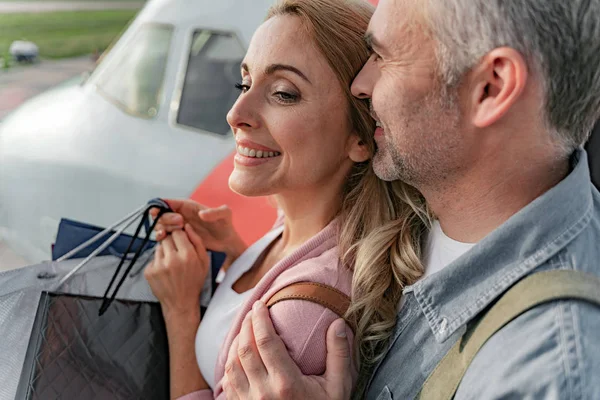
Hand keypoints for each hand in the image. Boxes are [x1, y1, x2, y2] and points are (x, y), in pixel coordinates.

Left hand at [144, 224, 208, 317]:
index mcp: (187, 255)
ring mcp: (158, 266)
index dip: (180, 236)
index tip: (181, 242)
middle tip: (177, 254)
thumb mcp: (204, 261)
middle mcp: (171, 259)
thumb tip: (188, 226)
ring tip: (172, 264)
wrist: (181, 303)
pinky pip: (152, 258)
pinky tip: (165, 271)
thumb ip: (197, 241)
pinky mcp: (149, 272)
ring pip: (158, 247)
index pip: (178, 232)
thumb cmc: (194, 282)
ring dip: (164, 252)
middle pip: (166, 238)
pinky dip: (158, 262)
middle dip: (171, 244)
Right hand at [152, 199, 246, 263]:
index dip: (160, 205)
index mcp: (189, 206)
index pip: (169, 202)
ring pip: (161, 225)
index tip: (156, 212)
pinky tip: (165, 239)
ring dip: (163, 228)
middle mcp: (181, 214)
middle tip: (181, 224)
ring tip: (174, 232)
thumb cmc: (226, 225)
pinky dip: (161, 237)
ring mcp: (179, 227)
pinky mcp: (178, 238)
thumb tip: (201, 214)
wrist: (226, 241)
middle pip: (162, 214)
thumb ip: (215, 212)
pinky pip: (164, 236)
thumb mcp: (225, 215)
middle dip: (167, 218)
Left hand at [222, 301, 353, 399]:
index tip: (260, 304)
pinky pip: (228, 384)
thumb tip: (338, 324)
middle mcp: (263, 393)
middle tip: (252, 311)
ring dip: (235, 344)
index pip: (265, 341)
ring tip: (244, 330)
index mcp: (286, 383)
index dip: (260, 319)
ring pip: (231, 366)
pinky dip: (229, 365)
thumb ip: (339, 356)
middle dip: (246, 325)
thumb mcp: (338, 389)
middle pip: (244, 350)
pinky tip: (237, 357)